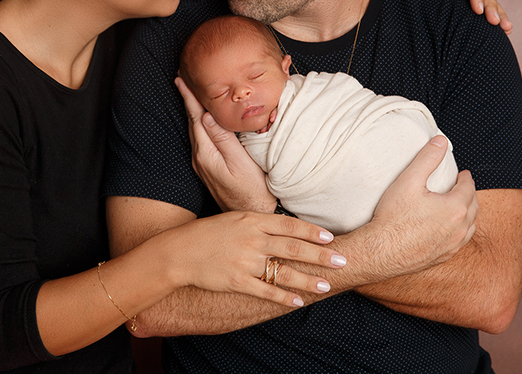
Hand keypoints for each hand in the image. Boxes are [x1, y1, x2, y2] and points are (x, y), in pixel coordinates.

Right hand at [170, 211, 343, 307]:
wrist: (180, 252)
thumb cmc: (207, 233)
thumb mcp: (233, 219)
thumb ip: (258, 223)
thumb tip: (284, 227)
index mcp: (252, 221)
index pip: (289, 226)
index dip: (311, 232)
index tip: (329, 238)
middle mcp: (252, 240)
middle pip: (294, 248)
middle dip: (321, 255)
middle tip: (342, 260)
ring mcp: (245, 261)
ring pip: (284, 272)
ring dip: (308, 279)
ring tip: (326, 285)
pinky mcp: (237, 281)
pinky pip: (266, 291)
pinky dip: (284, 298)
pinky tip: (298, 302)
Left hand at [175, 77, 275, 212]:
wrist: (251, 217)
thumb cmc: (252, 191)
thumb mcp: (240, 162)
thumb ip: (223, 138)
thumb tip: (208, 115)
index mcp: (205, 154)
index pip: (196, 118)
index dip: (189, 97)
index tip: (181, 79)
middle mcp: (199, 159)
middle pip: (192, 122)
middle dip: (187, 100)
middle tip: (182, 79)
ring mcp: (202, 165)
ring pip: (196, 131)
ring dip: (193, 112)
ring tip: (190, 94)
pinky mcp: (208, 169)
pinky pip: (201, 140)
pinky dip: (200, 124)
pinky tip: (204, 120)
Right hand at [361, 136, 478, 279]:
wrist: (381, 252)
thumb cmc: (393, 217)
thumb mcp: (409, 180)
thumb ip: (427, 158)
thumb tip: (441, 141)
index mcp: (455, 208)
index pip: (468, 188)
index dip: (466, 178)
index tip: (462, 174)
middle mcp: (460, 228)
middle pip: (473, 207)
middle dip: (469, 194)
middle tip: (462, 186)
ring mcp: (453, 245)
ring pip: (470, 226)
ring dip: (468, 214)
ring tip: (460, 206)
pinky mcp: (443, 257)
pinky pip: (460, 242)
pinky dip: (461, 231)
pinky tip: (451, 229)